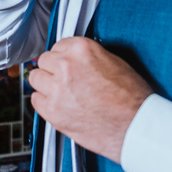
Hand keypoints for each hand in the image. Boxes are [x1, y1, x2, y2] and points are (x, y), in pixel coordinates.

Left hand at [27, 37, 153, 163]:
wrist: (136, 125)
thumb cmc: (131, 97)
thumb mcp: (113, 62)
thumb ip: (87, 57)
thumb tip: (73, 60)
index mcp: (81, 49)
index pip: (57, 46)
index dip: (63, 58)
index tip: (66, 65)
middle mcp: (66, 65)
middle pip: (44, 61)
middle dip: (52, 70)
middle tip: (64, 81)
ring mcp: (56, 89)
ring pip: (35, 79)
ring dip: (45, 85)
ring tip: (60, 93)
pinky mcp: (52, 111)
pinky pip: (35, 100)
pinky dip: (44, 103)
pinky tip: (59, 106)